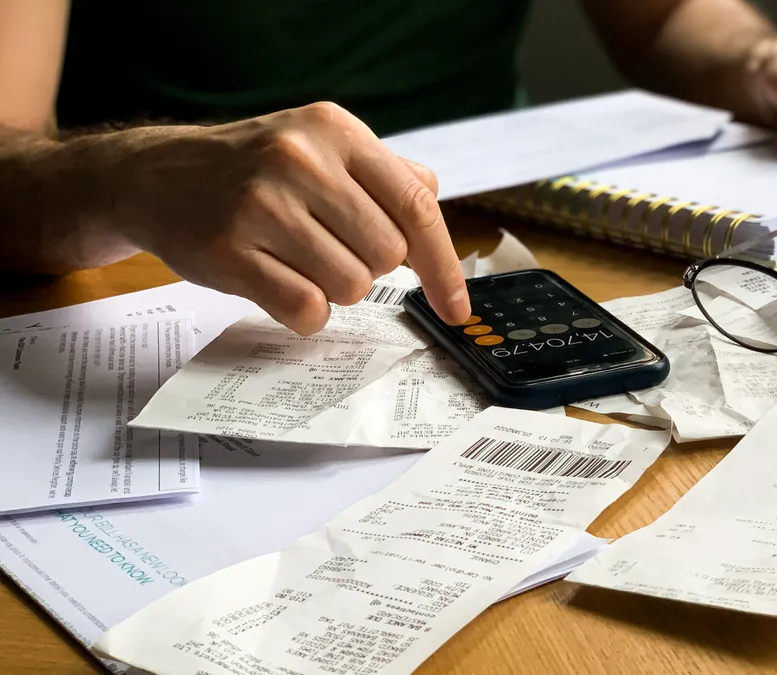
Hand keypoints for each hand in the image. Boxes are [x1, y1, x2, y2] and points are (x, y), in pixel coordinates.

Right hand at [112, 102, 469, 334]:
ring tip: (296, 257)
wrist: (156, 175)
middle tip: (329, 246)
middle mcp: (300, 160)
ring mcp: (261, 205)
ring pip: (350, 286)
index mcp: (335, 131)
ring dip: (334, 287)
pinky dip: (304, 311)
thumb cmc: (254, 169)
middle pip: (387, 254)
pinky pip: (306, 309)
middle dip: (369, 265)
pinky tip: (279, 282)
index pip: (416, 205)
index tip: (457, 306)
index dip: (444, 264)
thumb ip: (384, 174)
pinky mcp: (229, 251)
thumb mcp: (321, 146)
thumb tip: (434, 208)